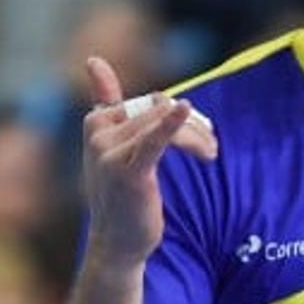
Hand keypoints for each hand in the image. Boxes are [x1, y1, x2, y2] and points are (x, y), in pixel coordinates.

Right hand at [81, 56, 216, 268]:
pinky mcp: (128, 171)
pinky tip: (185, 109)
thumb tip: (92, 59)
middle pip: (160, 111)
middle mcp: (98, 133)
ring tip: (210, 154)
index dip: (177, 115)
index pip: (150, 103)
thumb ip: (105, 101)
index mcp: (96, 122)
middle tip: (211, 147)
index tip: (195, 129)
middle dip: (193, 128)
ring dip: (196, 138)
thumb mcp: (112, 146)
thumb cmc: (119, 194)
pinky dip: (172, 124)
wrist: (117, 243)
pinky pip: (155, 140)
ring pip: (164, 124)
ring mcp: (109, 152)